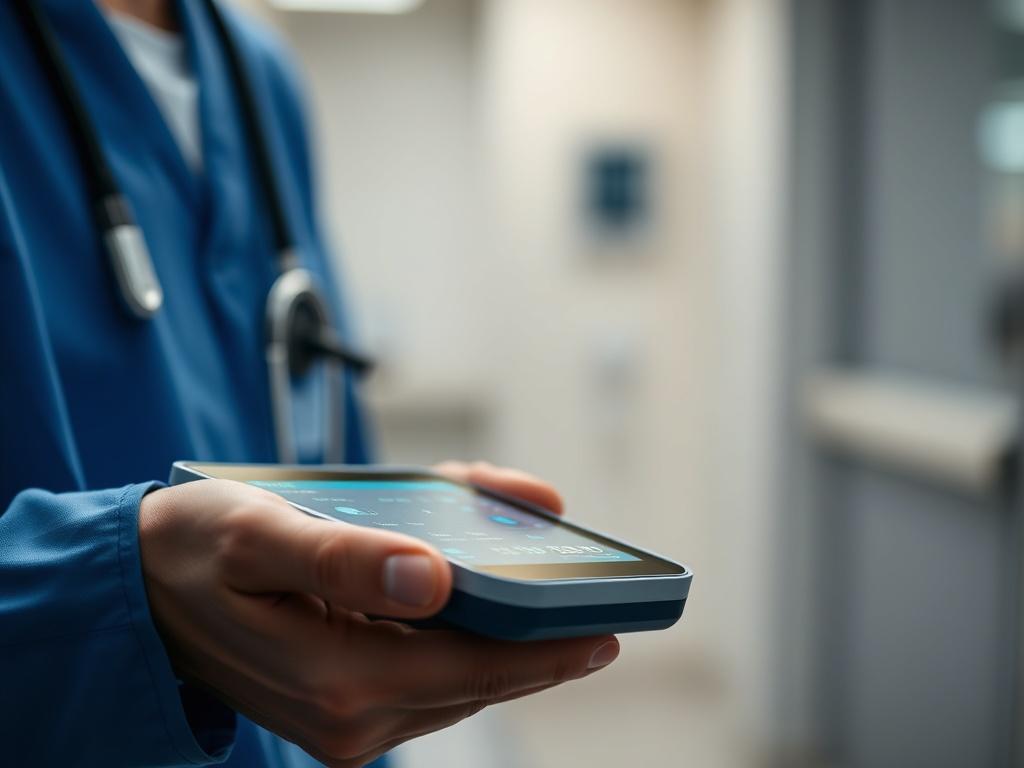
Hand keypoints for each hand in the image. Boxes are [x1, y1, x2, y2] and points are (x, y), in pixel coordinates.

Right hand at [139, 462, 617, 766]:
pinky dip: (462, 637)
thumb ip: (344, 558)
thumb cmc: (194, 549)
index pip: (472, 669)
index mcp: (335, 679)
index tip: (607, 628)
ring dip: (502, 634)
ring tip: (542, 585)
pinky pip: (427, 674)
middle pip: (475, 678)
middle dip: (536, 637)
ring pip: (456, 678)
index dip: (546, 650)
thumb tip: (433, 579)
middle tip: (595, 597)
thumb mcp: (258, 533)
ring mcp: (346, 720)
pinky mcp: (344, 707)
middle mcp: (349, 718)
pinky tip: (480, 601)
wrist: (137, 591)